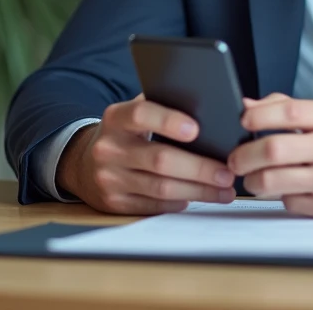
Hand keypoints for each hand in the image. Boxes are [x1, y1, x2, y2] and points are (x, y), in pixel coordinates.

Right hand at [57, 94, 236, 214]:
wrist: (84, 164)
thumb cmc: (126, 134)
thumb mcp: (135, 114)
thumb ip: (165, 106)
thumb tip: (216, 109)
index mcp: (116, 118)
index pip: (142, 115)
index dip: (168, 121)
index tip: (196, 129)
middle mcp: (109, 148)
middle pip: (160, 159)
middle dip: (199, 167)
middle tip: (228, 172)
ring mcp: (109, 178)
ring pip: (161, 188)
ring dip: (198, 191)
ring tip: (224, 190)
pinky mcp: (114, 203)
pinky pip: (154, 205)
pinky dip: (180, 202)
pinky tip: (199, 198)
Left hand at [227, 94, 312, 217]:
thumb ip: (285, 107)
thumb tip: (246, 107)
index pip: (287, 112)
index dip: (257, 116)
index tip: (243, 121)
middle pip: (274, 149)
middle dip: (243, 155)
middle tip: (235, 159)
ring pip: (272, 181)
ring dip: (252, 180)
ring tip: (253, 176)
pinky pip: (287, 202)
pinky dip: (279, 196)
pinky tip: (288, 188)